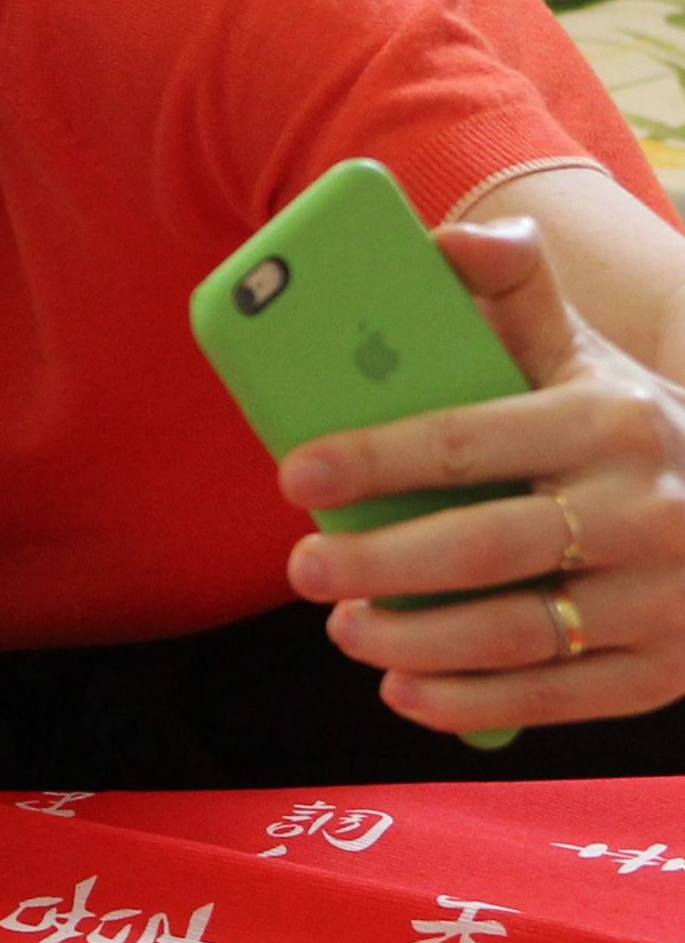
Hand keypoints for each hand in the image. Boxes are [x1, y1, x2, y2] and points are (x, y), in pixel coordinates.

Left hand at [283, 217, 684, 730]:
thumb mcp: (586, 354)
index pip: (470, 440)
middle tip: (303, 568)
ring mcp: (665, 599)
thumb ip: (516, 291)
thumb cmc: (631, 430)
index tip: (296, 473)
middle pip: (485, 549)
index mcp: (611, 422)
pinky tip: (401, 689)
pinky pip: (557, 699)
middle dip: (379, 564)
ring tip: (344, 628)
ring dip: (412, 642)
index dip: (375, 459)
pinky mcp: (667, 671)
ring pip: (517, 634)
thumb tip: (446, 240)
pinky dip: (468, 702)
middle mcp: (648, 510)